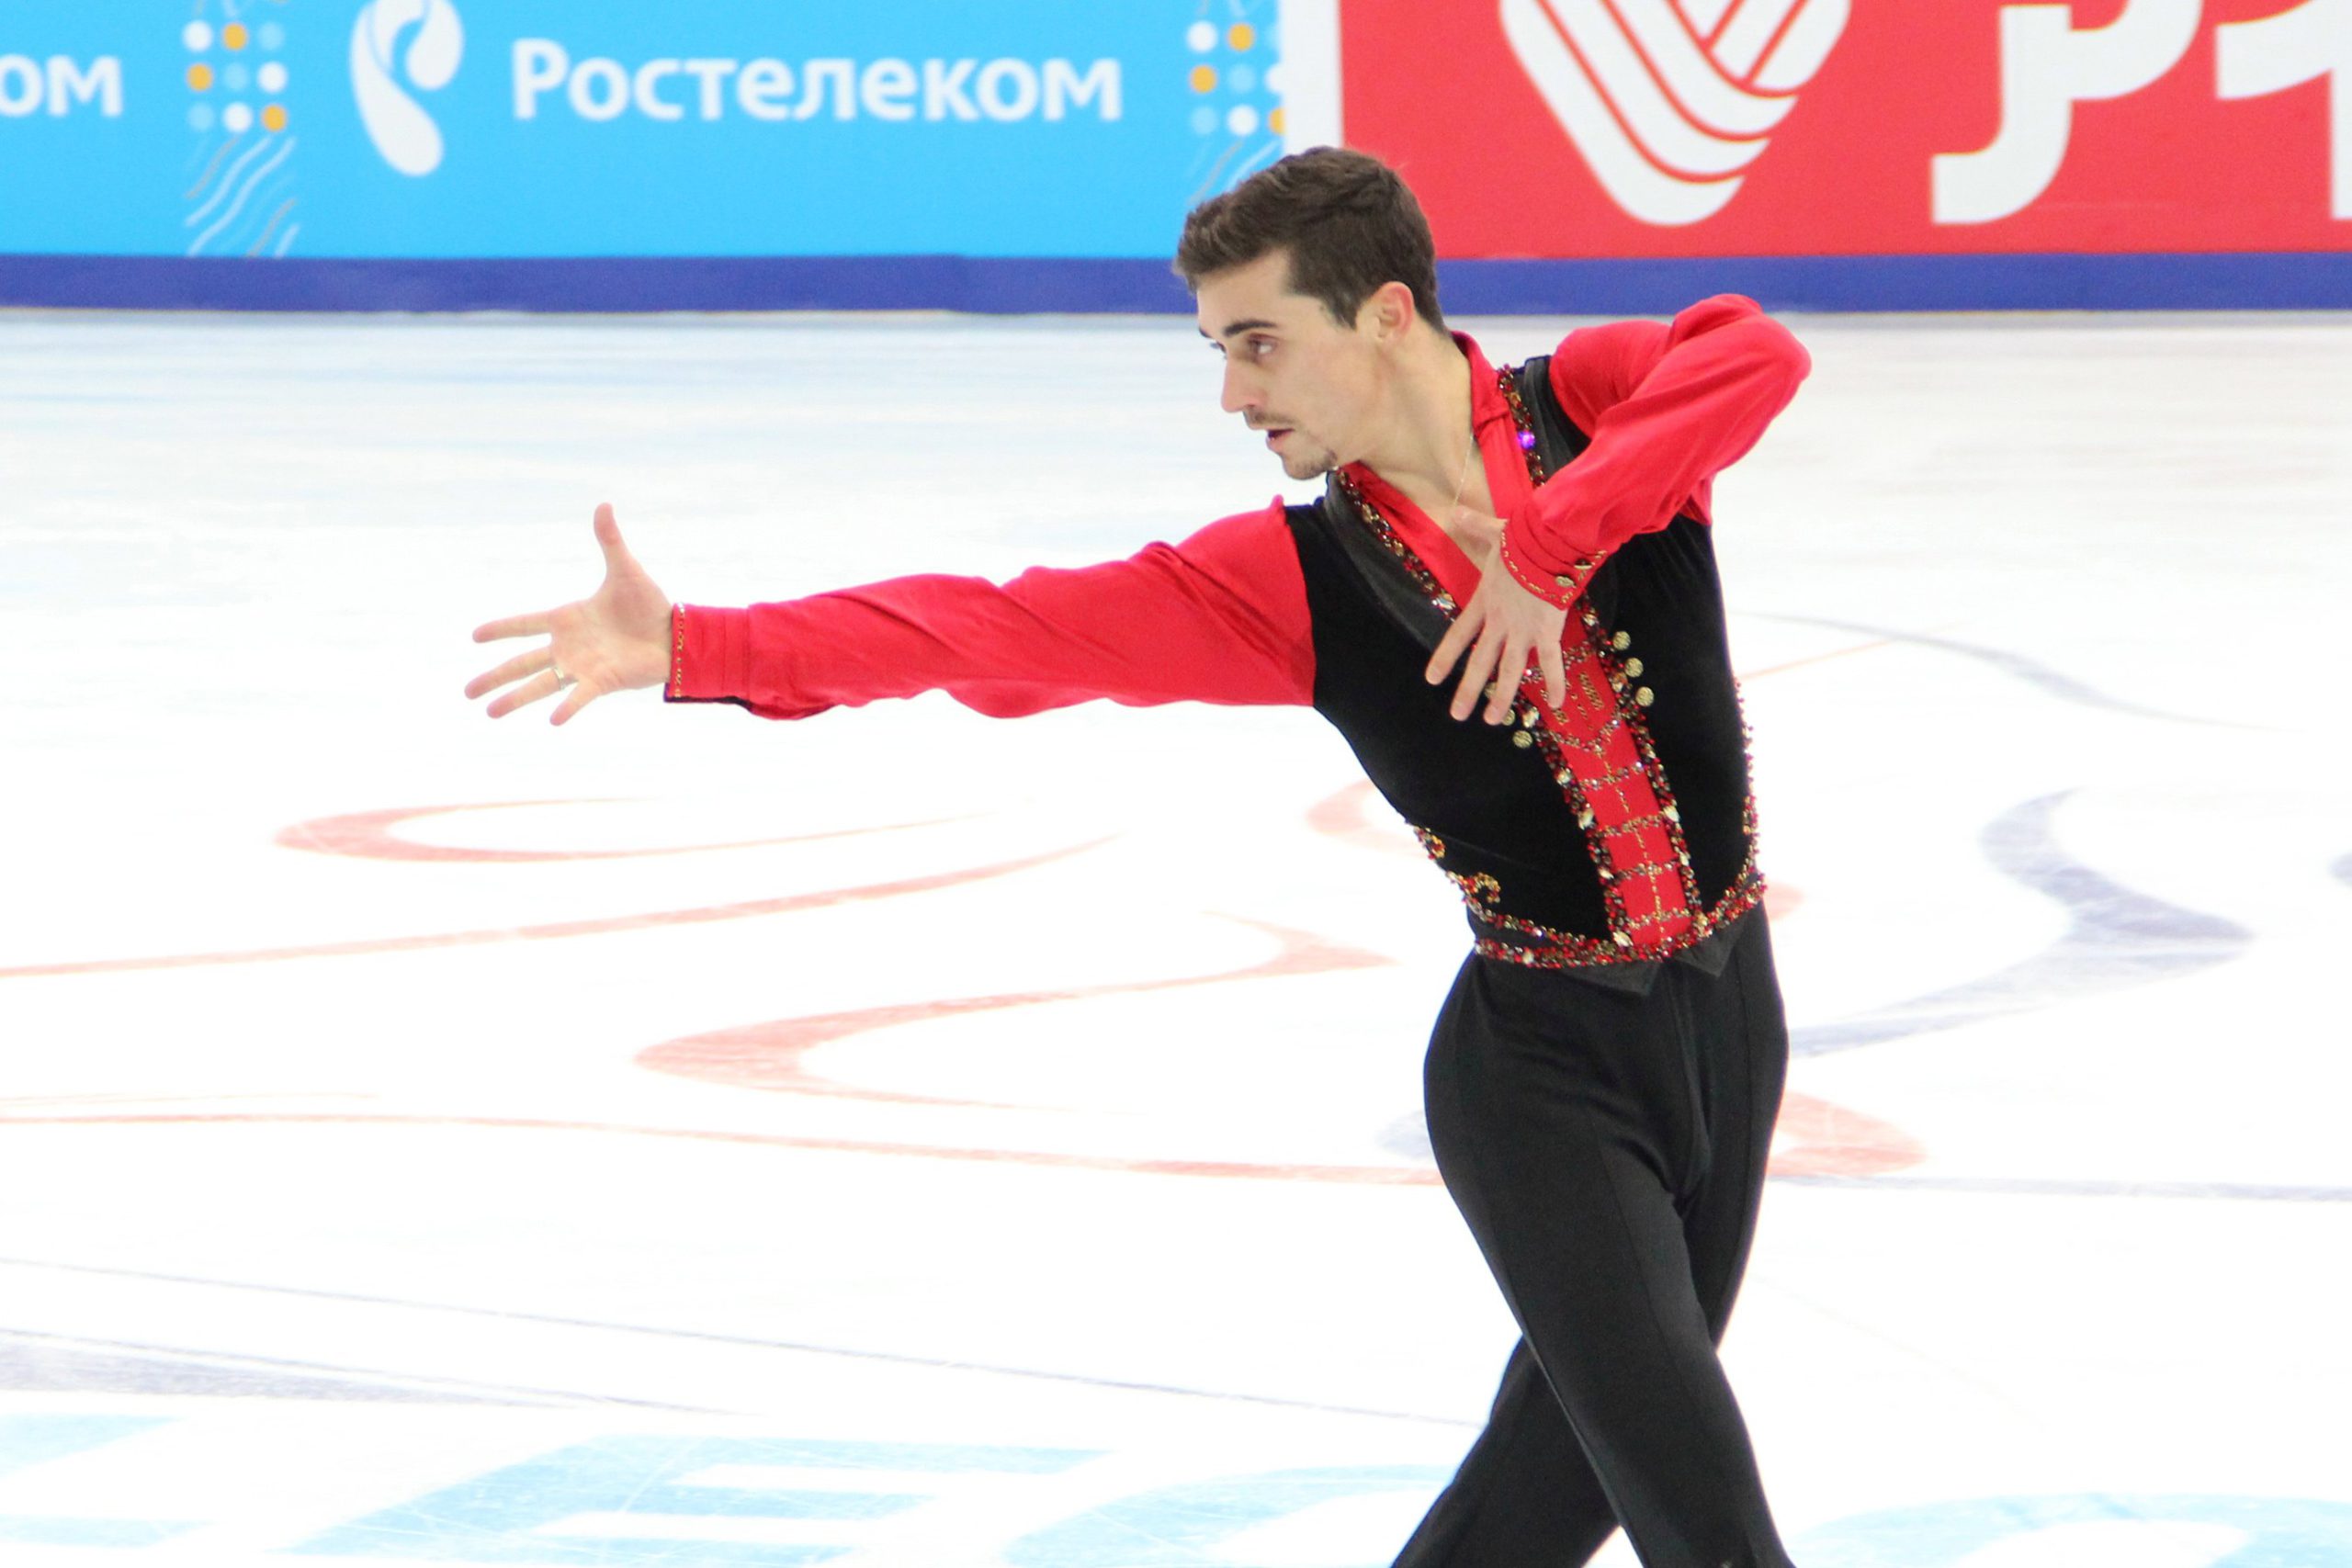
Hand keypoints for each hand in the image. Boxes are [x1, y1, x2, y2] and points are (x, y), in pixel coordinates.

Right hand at [465, 503, 672, 724]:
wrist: (676, 633)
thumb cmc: (649, 604)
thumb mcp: (626, 569)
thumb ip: (610, 540)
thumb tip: (604, 504)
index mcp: (567, 618)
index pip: (524, 624)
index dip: (500, 629)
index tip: (474, 637)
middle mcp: (568, 646)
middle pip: (522, 663)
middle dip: (494, 676)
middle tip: (466, 692)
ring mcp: (582, 666)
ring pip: (541, 684)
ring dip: (516, 698)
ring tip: (490, 713)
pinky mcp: (603, 682)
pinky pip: (580, 696)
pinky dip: (568, 707)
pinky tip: (551, 720)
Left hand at [1425, 506, 1568, 722]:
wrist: (1549, 540)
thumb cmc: (1524, 536)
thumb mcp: (1494, 532)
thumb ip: (1474, 526)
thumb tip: (1455, 511)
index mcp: (1485, 601)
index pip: (1458, 635)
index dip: (1445, 658)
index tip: (1432, 680)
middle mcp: (1500, 622)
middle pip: (1481, 662)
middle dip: (1468, 691)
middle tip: (1458, 716)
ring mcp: (1523, 630)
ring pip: (1509, 672)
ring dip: (1501, 698)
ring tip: (1492, 720)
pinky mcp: (1548, 630)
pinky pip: (1551, 663)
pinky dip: (1554, 683)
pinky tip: (1555, 705)